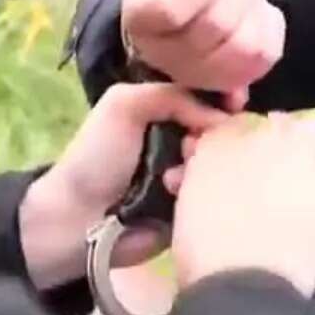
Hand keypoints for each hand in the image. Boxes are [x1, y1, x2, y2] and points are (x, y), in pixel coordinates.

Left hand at [19, 84, 227, 289]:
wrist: (77, 220)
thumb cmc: (97, 157)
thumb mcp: (124, 105)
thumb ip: (174, 95)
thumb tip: (222, 117)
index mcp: (161, 109)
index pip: (207, 94)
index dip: (225, 94)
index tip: (238, 100)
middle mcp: (178, 138)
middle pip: (219, 127)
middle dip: (216, 130)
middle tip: (195, 141)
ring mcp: (186, 174)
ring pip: (220, 161)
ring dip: (205, 162)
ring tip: (177, 170)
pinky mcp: (190, 207)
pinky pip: (213, 194)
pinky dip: (200, 190)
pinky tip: (173, 191)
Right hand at [114, 0, 284, 107]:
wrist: (187, 18)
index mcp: (142, 22)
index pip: (174, 8)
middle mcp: (167, 58)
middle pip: (216, 24)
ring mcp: (202, 76)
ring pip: (244, 43)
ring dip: (254, 3)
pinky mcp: (235, 80)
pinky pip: (265, 53)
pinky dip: (268, 23)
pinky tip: (253, 10)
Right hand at [172, 114, 314, 296]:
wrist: (241, 284)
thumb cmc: (204, 260)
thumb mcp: (185, 211)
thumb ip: (195, 182)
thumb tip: (193, 173)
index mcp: (213, 149)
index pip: (230, 128)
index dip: (236, 148)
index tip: (235, 173)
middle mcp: (254, 140)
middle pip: (273, 124)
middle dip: (275, 141)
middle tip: (274, 173)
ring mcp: (295, 154)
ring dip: (314, 145)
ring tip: (312, 173)